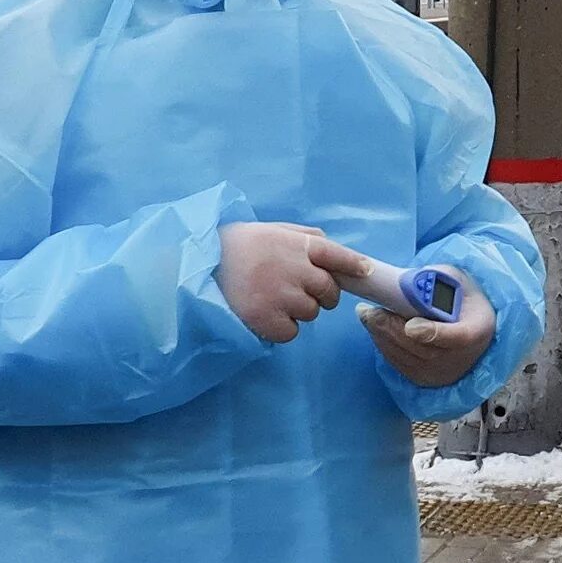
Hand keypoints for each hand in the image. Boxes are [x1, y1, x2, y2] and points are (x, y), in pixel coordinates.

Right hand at [218, 222, 364, 342]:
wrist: (196, 265)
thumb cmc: (235, 247)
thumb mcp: (269, 230)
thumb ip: (301, 236)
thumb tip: (329, 243)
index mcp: (296, 245)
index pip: (335, 254)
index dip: (353, 265)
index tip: (365, 272)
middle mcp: (294, 269)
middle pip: (329, 290)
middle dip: (320, 294)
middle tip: (294, 290)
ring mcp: (282, 295)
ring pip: (312, 313)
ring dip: (298, 311)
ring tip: (270, 298)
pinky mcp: (268, 319)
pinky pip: (292, 332)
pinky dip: (281, 328)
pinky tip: (262, 314)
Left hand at [360, 269, 496, 386]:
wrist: (473, 325)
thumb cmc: (462, 298)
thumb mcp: (455, 279)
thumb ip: (433, 279)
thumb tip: (401, 283)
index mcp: (477, 329)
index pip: (457, 336)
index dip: (433, 333)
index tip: (411, 326)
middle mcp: (461, 357)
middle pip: (421, 348)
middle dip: (391, 328)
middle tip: (369, 311)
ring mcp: (442, 372)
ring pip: (404, 356)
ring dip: (381, 334)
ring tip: (368, 314)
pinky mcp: (424, 379)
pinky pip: (397, 362)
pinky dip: (383, 344)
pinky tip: (376, 328)